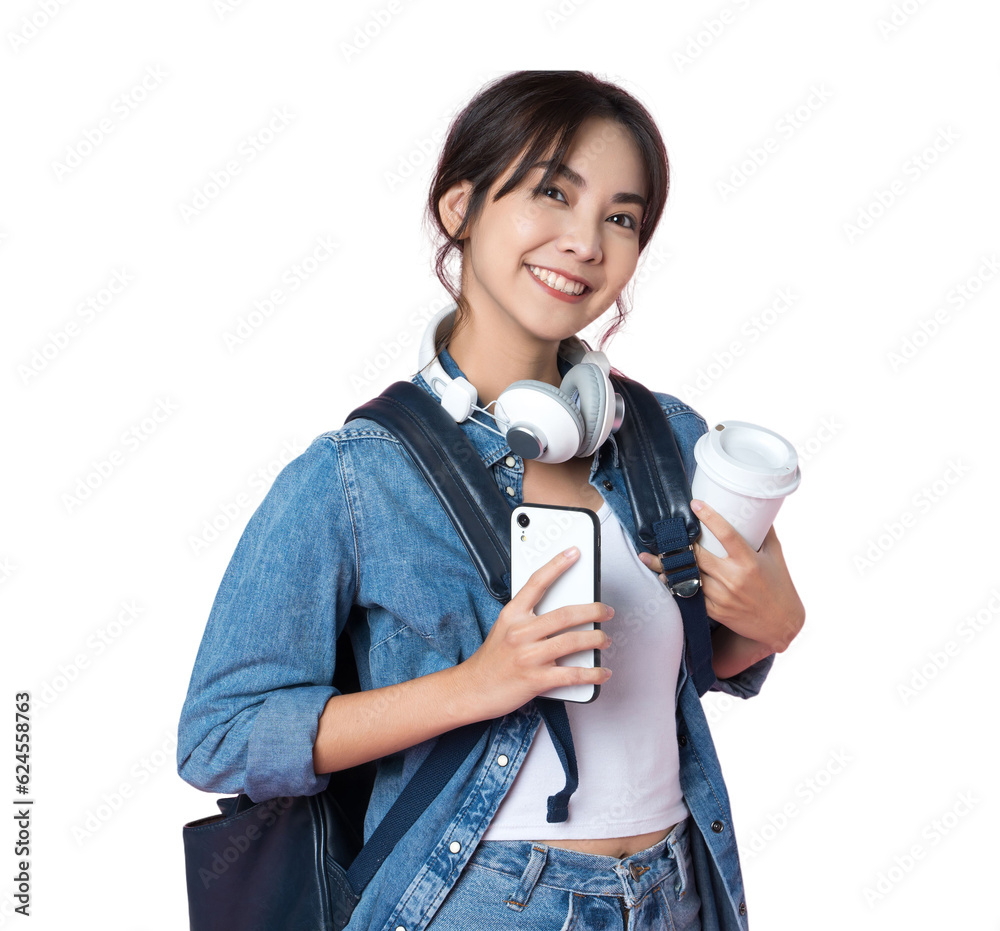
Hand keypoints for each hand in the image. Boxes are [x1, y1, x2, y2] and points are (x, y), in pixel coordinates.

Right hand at [458, 547, 613, 720]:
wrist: (473, 689)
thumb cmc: (492, 659)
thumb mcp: (504, 628)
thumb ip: (527, 617)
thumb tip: (561, 612)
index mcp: (512, 615)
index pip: (537, 582)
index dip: (557, 565)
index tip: (574, 552)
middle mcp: (520, 633)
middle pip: (565, 614)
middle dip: (593, 610)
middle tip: (606, 611)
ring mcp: (528, 657)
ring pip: (573, 642)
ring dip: (596, 639)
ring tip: (604, 639)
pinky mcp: (536, 679)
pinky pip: (572, 674)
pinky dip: (593, 673)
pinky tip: (602, 671)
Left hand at [637, 500, 804, 654]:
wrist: (782, 625)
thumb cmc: (781, 586)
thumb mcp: (776, 556)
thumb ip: (765, 533)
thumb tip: (756, 507)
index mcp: (749, 561)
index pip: (727, 534)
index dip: (710, 517)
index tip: (694, 504)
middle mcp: (734, 578)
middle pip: (698, 557)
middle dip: (676, 545)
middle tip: (659, 532)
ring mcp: (723, 596)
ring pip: (689, 577)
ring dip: (666, 567)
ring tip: (648, 557)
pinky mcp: (717, 611)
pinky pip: (691, 596)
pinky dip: (675, 586)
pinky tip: (662, 578)